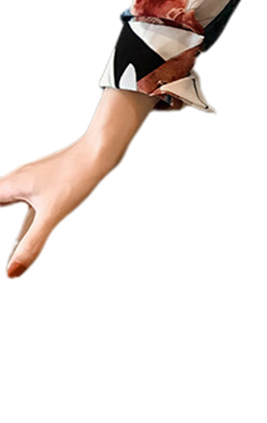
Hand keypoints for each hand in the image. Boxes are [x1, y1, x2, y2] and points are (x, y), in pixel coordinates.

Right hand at [1, 87, 157, 277]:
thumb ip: (32, 243)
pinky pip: (24, 200)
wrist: (101, 150)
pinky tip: (26, 228)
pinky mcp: (46, 180)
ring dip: (5, 214)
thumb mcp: (52, 214)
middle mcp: (16, 180)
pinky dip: (21, 216)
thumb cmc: (77, 174)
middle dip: (0, 218)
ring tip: (11, 241)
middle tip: (6, 249)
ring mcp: (30, 179)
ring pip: (7, 200)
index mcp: (9, 185)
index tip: (1, 249)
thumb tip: (12, 271)